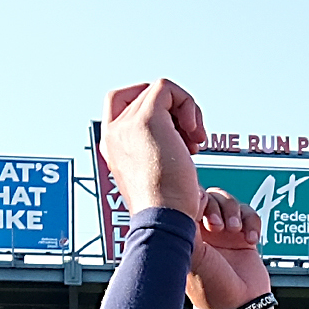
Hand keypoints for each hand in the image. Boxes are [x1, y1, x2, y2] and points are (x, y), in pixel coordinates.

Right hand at [101, 78, 207, 220]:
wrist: (164, 219)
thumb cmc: (167, 208)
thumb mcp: (157, 175)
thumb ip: (158, 152)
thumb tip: (181, 140)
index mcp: (112, 146)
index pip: (121, 103)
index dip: (151, 105)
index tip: (176, 129)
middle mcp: (114, 133)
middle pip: (147, 97)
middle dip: (176, 114)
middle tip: (191, 141)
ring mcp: (127, 124)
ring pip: (159, 91)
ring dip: (186, 111)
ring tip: (195, 142)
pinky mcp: (147, 119)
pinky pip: (167, 89)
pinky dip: (188, 105)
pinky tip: (196, 136)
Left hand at [187, 186, 271, 308]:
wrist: (242, 307)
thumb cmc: (213, 288)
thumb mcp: (195, 256)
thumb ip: (190, 226)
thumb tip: (192, 198)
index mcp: (185, 234)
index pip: (187, 202)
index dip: (197, 200)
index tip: (201, 211)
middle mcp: (203, 231)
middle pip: (210, 196)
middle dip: (218, 206)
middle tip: (218, 226)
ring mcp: (224, 233)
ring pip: (230, 202)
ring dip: (235, 212)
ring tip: (235, 231)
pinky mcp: (243, 237)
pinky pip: (250, 214)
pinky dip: (253, 223)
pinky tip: (250, 241)